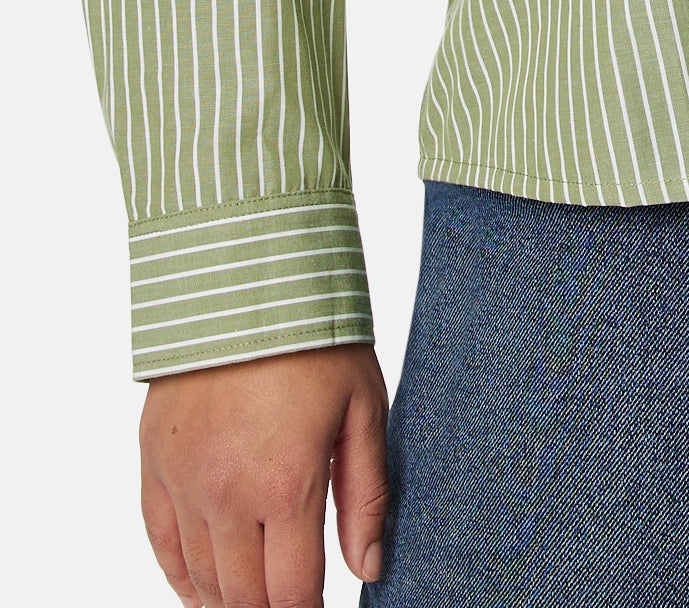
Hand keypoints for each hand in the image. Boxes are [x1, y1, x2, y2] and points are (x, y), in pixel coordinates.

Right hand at [140, 343, 390, 605]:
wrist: (247, 279)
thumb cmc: (316, 338)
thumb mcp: (363, 409)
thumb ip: (365, 496)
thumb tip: (368, 567)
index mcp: (285, 486)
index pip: (292, 594)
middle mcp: (226, 496)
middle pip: (244, 597)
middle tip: (291, 600)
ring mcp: (183, 482)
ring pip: (201, 581)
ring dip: (229, 599)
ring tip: (256, 595)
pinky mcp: (153, 463)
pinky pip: (161, 545)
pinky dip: (182, 577)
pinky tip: (203, 588)